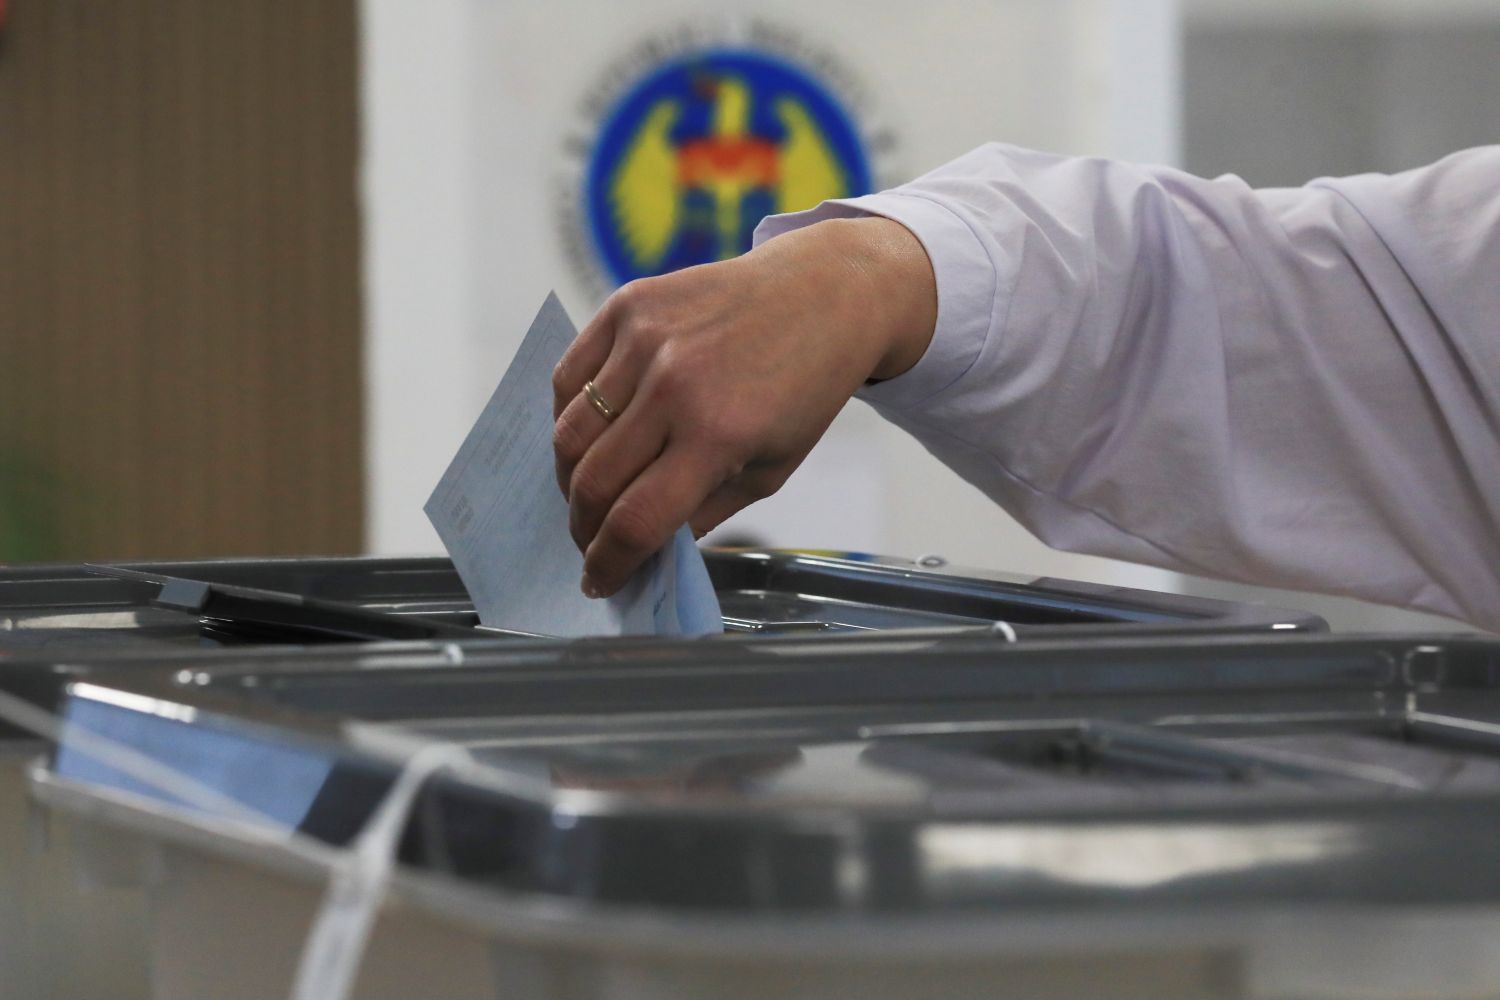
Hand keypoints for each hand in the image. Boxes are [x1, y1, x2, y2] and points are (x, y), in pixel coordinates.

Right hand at [552, 217, 936, 596]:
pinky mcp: (628, 305)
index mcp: (718, 434)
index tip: (597, 581)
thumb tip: (646, 546)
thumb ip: (705, 511)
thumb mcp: (770, 468)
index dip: (608, 563)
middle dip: (583, 529)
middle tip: (590, 543)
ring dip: (569, 479)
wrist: (824, 294)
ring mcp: (644, 340)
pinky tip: (587, 438)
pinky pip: (568, 377)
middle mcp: (674, 385)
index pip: (637, 520)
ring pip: (570, 433)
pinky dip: (566, 417)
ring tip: (587, 494)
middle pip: (593, 482)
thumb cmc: (804, 388)